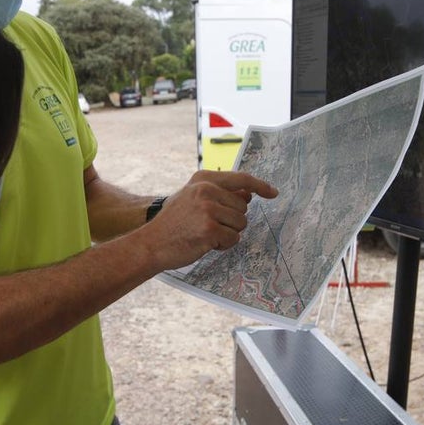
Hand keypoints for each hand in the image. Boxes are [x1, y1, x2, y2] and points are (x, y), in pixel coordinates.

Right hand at [142, 170, 277, 270]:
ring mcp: (208, 209)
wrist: (151, 243)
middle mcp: (206, 190)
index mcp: (203, 179)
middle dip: (232, 220)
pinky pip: (233, 239)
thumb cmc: (174, 223)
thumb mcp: (193, 198)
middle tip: (209, 225)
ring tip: (205, 234)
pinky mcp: (209, 229)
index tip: (272, 192)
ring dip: (228, 233)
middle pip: (243, 207)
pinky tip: (204, 243)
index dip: (260, 185)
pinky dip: (222, 245)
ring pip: (241, 224)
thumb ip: (219, 193)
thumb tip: (248, 194)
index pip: (241, 179)